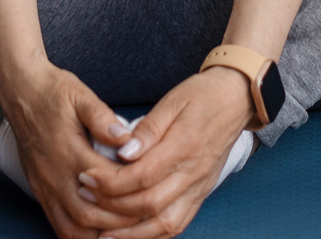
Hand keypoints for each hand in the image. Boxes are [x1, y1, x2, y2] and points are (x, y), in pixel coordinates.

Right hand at [0, 62, 144, 238]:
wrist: (20, 93)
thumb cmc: (53, 92)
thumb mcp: (80, 95)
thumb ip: (103, 118)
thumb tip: (126, 139)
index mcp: (68, 151)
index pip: (105, 183)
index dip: (130, 192)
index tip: (150, 191)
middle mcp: (54, 175)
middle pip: (88, 214)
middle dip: (119, 222)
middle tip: (144, 216)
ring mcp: (44, 187)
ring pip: (71, 228)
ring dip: (99, 234)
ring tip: (125, 230)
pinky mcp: (40, 192)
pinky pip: (58, 225)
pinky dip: (80, 234)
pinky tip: (100, 231)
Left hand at [76, 67, 253, 238]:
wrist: (236, 99)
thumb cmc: (202, 95)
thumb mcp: (172, 101)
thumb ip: (147, 130)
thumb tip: (123, 151)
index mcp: (185, 146)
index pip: (142, 175)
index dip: (110, 181)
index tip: (86, 176)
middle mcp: (194, 173)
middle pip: (150, 204)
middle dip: (111, 206)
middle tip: (84, 198)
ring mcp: (199, 187)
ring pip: (165, 223)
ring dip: (131, 233)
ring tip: (102, 233)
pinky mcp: (201, 193)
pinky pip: (177, 224)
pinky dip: (152, 234)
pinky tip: (131, 234)